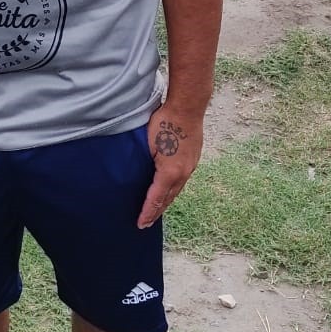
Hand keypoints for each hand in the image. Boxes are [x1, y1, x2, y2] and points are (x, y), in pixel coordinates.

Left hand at [137, 106, 204, 228]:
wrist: (188, 107)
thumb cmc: (165, 122)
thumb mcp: (148, 144)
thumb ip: (144, 163)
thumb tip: (136, 176)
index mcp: (170, 172)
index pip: (155, 198)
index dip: (147, 212)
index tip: (140, 224)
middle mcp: (183, 173)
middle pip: (168, 199)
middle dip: (156, 212)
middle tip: (146, 223)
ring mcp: (191, 167)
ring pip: (176, 190)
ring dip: (166, 202)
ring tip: (157, 211)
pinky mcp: (193, 159)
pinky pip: (182, 180)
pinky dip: (173, 190)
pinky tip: (169, 190)